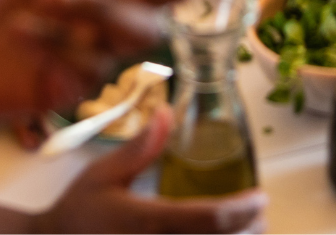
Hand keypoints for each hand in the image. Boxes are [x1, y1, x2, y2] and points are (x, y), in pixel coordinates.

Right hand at [37, 105, 266, 232]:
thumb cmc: (76, 214)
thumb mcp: (101, 175)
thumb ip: (138, 148)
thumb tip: (166, 114)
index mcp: (146, 223)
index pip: (208, 218)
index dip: (242, 209)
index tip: (260, 197)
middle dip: (247, 231)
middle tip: (259, 215)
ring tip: (247, 232)